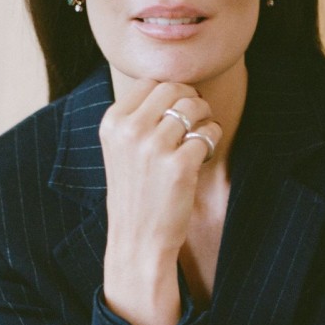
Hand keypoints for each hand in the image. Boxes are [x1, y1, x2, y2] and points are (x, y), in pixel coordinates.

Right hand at [98, 81, 221, 324]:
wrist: (137, 241)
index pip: (150, 83)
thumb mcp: (121, 150)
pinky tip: (202, 156)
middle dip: (191, 99)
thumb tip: (174, 86)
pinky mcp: (179, 166)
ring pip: (194, 107)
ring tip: (198, 139)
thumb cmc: (135, 193)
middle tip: (195, 120)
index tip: (176, 110)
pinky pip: (207, 133)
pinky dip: (212, 139)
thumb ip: (138, 117)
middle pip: (174, 89)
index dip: (170, 92)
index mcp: (112, 123)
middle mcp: (130, 130)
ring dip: (204, 119)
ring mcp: (154, 147)